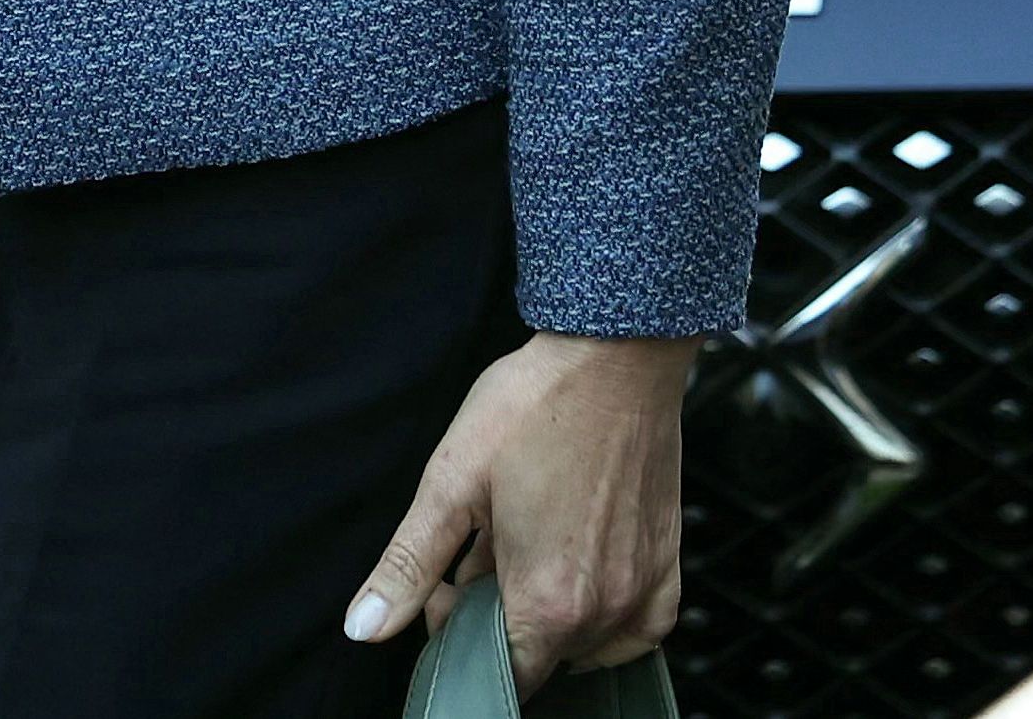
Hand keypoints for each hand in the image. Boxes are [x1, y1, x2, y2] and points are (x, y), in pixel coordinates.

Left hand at [346, 333, 694, 689]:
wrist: (613, 360)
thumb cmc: (533, 410)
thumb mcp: (450, 484)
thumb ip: (408, 566)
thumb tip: (363, 628)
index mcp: (548, 601)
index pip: (500, 672)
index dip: (459, 633)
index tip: (446, 585)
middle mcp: (606, 612)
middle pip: (539, 656)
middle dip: (496, 615)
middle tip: (480, 547)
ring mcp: (644, 595)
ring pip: (583, 643)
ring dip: (546, 611)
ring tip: (524, 542)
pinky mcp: (670, 573)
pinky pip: (633, 631)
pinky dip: (599, 612)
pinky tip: (573, 562)